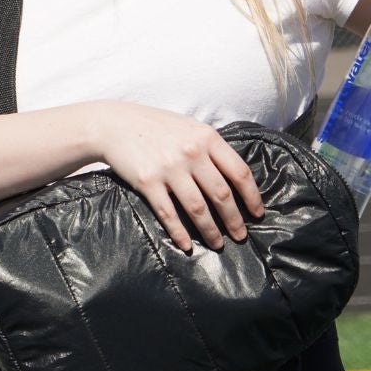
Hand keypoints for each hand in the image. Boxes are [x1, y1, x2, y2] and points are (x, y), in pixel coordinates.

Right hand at [93, 104, 264, 254]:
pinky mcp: (147, 182)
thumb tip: (232, 175)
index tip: (256, 214)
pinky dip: (179, 232)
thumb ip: (210, 147)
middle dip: (234, 220)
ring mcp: (169, 168)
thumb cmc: (154, 126)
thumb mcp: (189, 127)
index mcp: (207, 138)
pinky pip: (168, 213)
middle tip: (240, 236)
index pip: (239, 172)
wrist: (114, 125)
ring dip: (210, 230)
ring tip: (217, 243)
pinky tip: (187, 245)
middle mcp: (191, 153)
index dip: (251, 197)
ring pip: (198, 208)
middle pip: (221, 194)